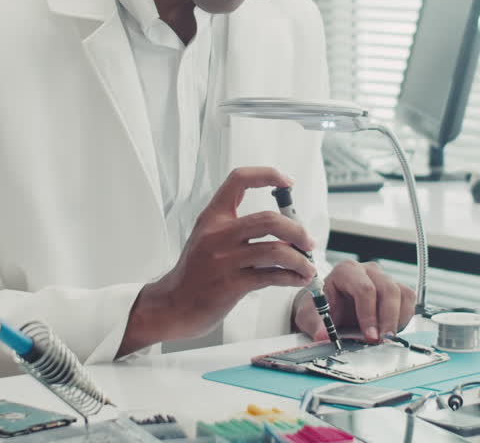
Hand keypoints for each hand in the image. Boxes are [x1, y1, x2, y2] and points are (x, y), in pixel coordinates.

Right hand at [119, 167, 316, 355]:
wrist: (172, 304)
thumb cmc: (194, 273)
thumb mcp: (207, 238)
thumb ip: (237, 228)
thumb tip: (282, 226)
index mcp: (212, 218)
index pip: (239, 180)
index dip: (267, 175)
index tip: (287, 181)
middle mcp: (217, 235)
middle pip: (268, 220)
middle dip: (297, 230)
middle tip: (308, 241)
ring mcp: (223, 261)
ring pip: (275, 251)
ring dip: (299, 259)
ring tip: (307, 266)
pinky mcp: (230, 285)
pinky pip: (271, 276)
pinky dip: (291, 278)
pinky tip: (297, 279)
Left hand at [292, 260, 414, 342]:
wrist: (328, 309)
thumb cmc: (320, 308)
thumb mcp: (311, 316)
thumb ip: (316, 324)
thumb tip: (322, 336)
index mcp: (345, 272)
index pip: (364, 288)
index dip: (369, 314)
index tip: (369, 335)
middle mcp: (367, 271)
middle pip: (387, 289)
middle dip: (387, 318)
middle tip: (382, 340)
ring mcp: (383, 278)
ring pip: (401, 293)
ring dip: (397, 319)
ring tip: (387, 338)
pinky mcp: (395, 289)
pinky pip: (408, 299)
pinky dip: (404, 317)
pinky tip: (392, 330)